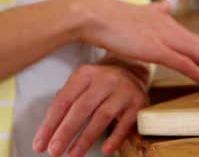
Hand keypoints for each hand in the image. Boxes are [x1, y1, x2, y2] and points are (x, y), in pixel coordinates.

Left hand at [32, 63, 147, 156]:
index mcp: (86, 73)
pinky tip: (105, 150)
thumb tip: (48, 134)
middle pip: (82, 108)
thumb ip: (67, 102)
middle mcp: (106, 79)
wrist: (134, 70)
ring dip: (86, 138)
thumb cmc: (100, 84)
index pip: (63, 101)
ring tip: (73, 154)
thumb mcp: (82, 84)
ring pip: (102, 116)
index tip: (40, 145)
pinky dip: (115, 138)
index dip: (50, 124)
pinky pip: (125, 123)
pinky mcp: (139, 102)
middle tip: (54, 151)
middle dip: (65, 132)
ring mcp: (124, 89)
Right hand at [66, 0, 198, 85]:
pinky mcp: (157, 49)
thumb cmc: (111, 16)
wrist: (94, 15)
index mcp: (167, 22)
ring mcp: (165, 38)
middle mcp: (171, 28)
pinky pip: (184, 63)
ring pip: (198, 54)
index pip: (195, 40)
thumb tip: (166, 4)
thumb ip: (155, 10)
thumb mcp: (139, 11)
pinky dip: (198, 72)